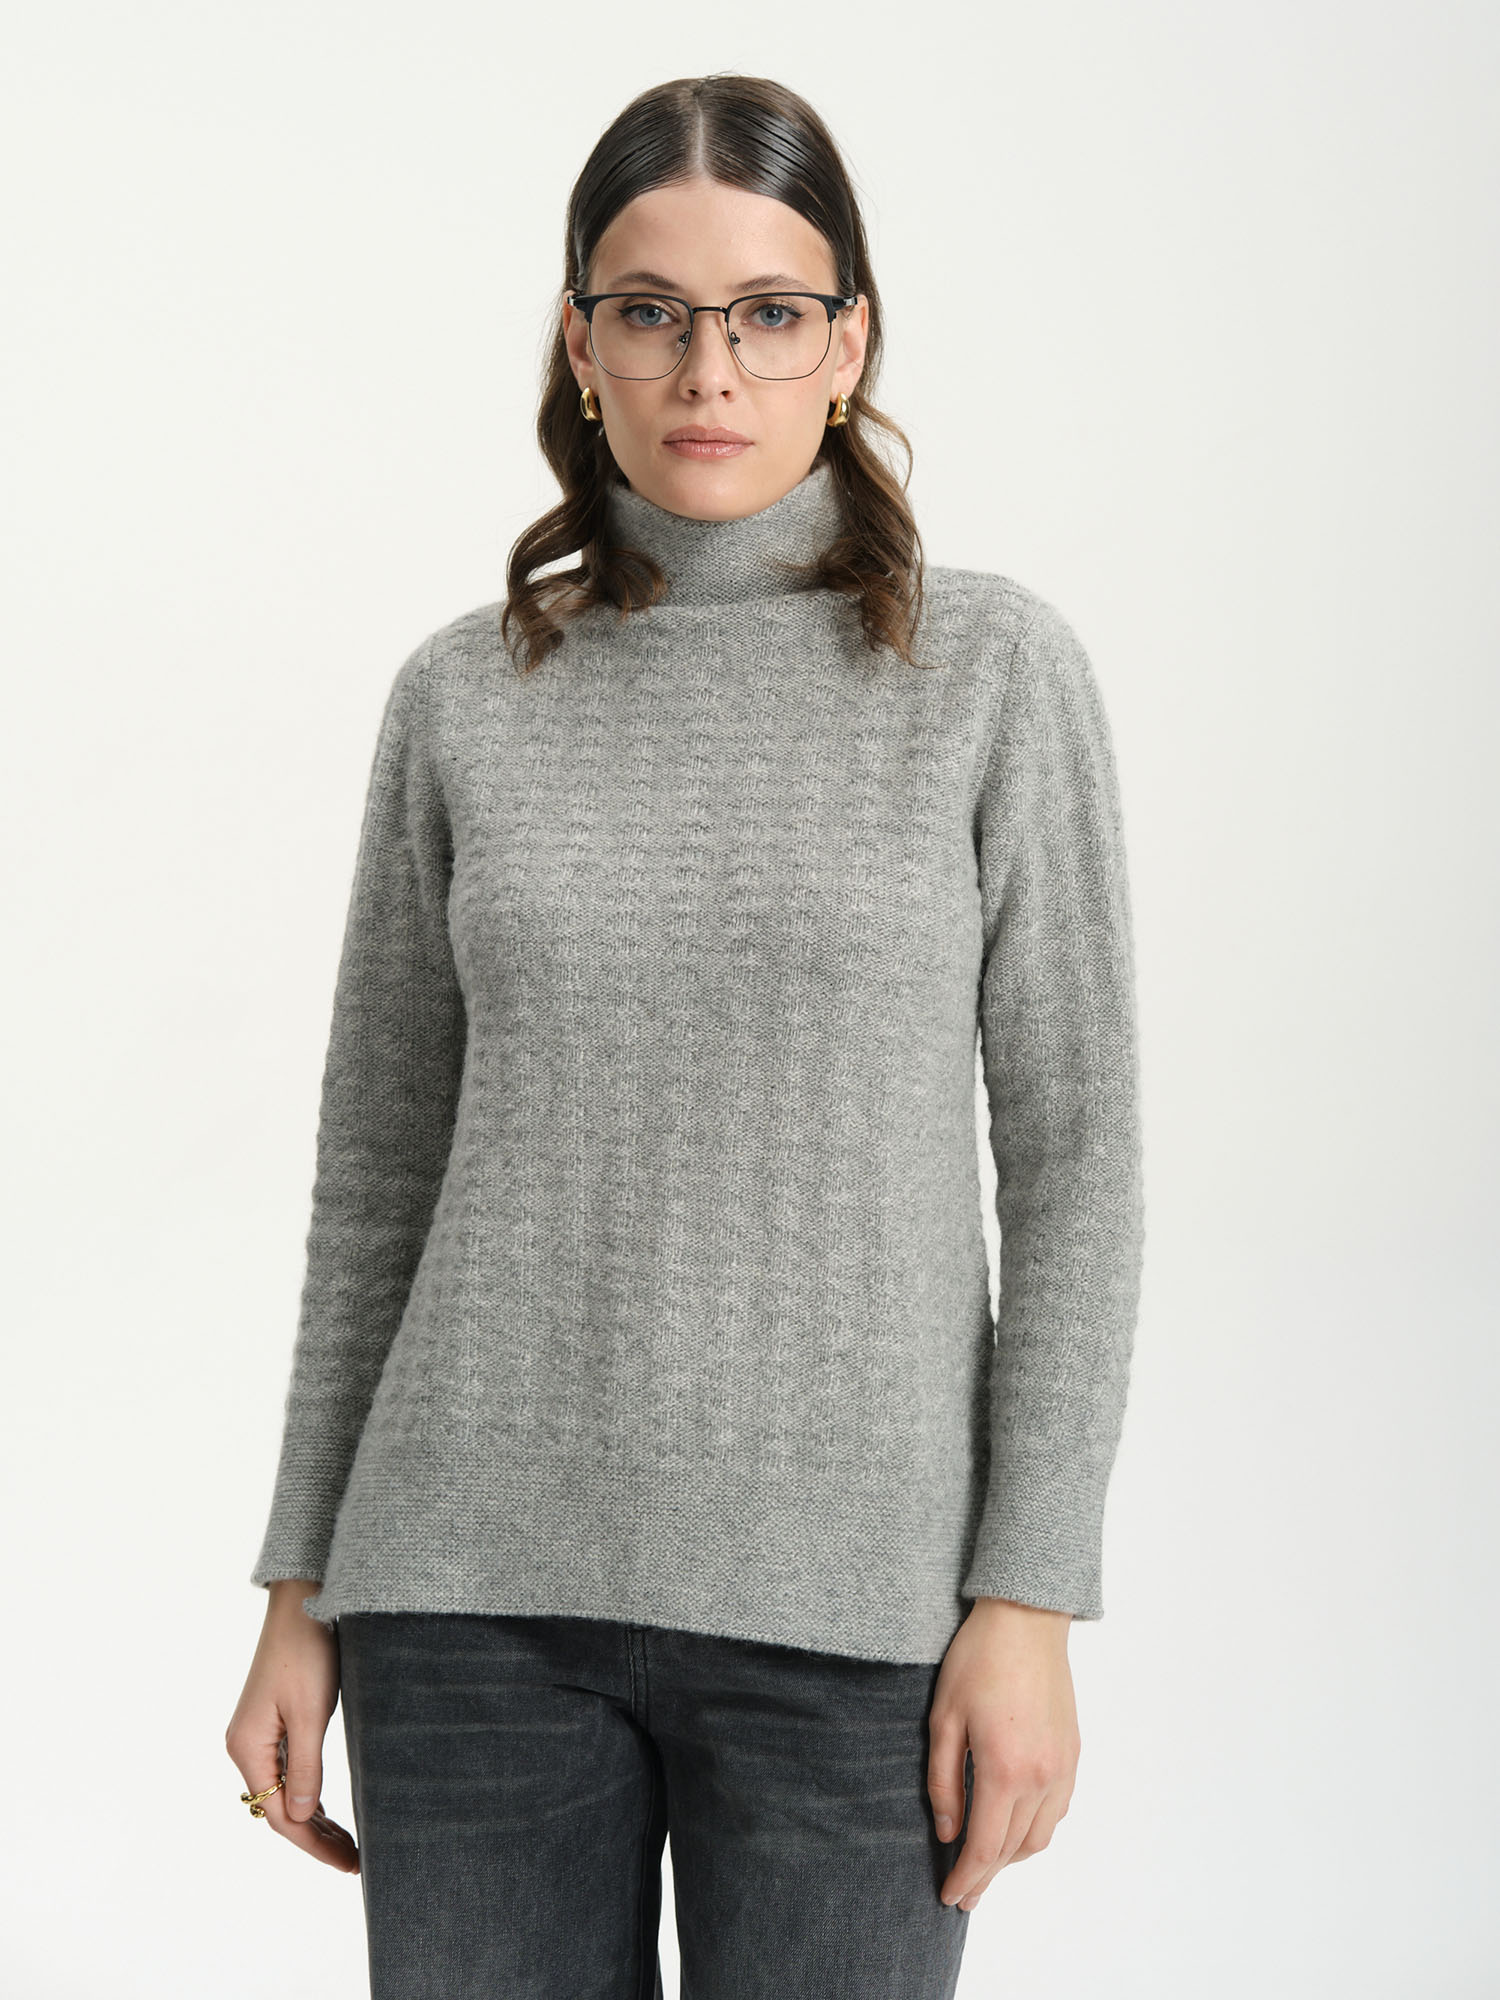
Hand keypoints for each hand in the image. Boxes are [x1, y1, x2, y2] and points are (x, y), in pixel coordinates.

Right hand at [225, 1580, 359, 1872]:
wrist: (303, 1603)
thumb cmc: (307, 1650)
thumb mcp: (310, 1712)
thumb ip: (305, 1766)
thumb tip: (299, 1816)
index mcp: (248, 1747)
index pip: (279, 1813)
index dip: (313, 1843)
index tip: (348, 1861)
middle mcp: (247, 1746)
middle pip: (279, 1807)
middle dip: (315, 1837)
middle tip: (355, 1860)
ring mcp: (259, 1734)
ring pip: (284, 1791)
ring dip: (314, 1818)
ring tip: (348, 1844)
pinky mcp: (274, 1722)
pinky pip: (288, 1771)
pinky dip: (309, 1793)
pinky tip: (328, 1809)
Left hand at [926, 1596, 1078, 1911]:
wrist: (1026, 1620)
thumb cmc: (979, 1660)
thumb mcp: (944, 1718)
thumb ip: (944, 1782)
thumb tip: (948, 1832)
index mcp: (1004, 1770)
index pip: (985, 1847)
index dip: (965, 1878)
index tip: (949, 1897)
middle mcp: (1041, 1776)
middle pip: (1014, 1849)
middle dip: (986, 1876)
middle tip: (964, 1893)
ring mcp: (1062, 1766)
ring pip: (1040, 1835)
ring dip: (1012, 1856)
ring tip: (986, 1863)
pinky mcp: (1072, 1752)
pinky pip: (1058, 1809)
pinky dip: (1036, 1829)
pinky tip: (1016, 1826)